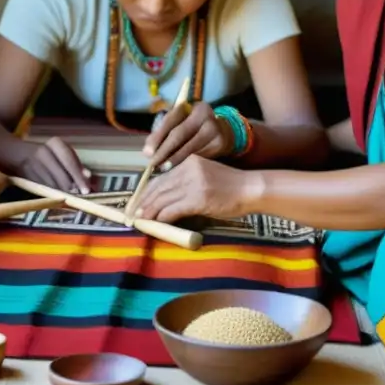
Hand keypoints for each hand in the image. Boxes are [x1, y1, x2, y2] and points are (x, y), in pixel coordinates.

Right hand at [16, 137, 91, 194]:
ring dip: (63, 192)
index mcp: (55, 143)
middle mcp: (43, 151)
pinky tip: (59, 195)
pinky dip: (53, 193)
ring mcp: (33, 164)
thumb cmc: (46, 153)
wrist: (15, 152)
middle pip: (61, 174)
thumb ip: (75, 164)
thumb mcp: (61, 153)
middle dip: (71, 187)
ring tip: (71, 196)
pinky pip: (44, 187)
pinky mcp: (27, 176)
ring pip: (53, 183)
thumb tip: (88, 176)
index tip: (87, 190)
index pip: (69, 161)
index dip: (78, 176)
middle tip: (80, 195)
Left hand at [132, 155, 254, 223]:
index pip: (162, 177)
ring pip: (163, 198)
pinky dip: (162, 217)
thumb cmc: (231, 185)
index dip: (147, 190)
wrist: (250, 189)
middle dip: (144, 201)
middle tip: (134, 212)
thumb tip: (166, 196)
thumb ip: (186, 180)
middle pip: (159, 187)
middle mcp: (188, 169)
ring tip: (141, 219)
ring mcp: (193, 184)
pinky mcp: (198, 199)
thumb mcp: (205, 174)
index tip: (138, 200)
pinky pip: (173, 209)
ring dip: (150, 211)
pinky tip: (157, 223)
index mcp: (189, 161)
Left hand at [142, 102, 232, 168]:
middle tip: (153, 164)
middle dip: (164, 151)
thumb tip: (147, 152)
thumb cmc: (193, 127)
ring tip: (162, 170)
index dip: (157, 137)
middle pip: (179, 135)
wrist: (222, 132)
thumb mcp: (179, 124)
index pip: (170, 121)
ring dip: (173, 161)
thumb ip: (162, 133)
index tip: (147, 152)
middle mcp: (204, 115)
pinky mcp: (219, 144)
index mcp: (190, 106)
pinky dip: (186, 165)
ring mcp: (213, 129)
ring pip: (188, 149)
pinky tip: (177, 170)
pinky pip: (198, 157)